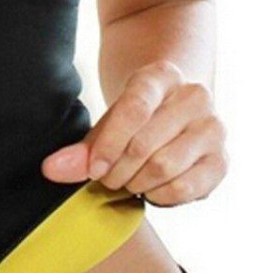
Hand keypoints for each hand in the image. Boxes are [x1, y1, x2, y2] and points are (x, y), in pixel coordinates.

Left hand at [40, 60, 228, 206]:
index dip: (108, 145)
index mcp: (161, 76)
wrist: (171, 119)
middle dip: (117, 171)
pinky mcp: (221, 161)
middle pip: (145, 145)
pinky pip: (184, 187)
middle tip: (106, 179)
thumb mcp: (104, 128)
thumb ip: (79, 151)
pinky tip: (150, 189)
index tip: (92, 170)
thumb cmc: (130, 123)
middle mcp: (194, 96)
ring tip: (127, 181)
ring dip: (136, 183)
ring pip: (164, 167)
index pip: (134, 108)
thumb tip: (51, 169)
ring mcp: (213, 128)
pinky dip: (159, 196)